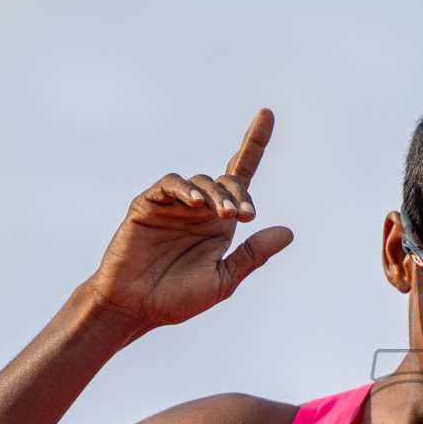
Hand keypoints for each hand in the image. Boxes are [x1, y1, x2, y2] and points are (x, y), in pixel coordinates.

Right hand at [89, 109, 293, 334]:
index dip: (254, 144)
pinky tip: (195, 203)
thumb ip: (252, 255)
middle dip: (238, 194)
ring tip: (223, 215)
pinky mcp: (147, 205)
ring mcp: (172, 205)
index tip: (266, 115)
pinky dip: (184, 189)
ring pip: (200, 181)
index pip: (240, 178)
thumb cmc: (176, 299)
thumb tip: (288, 232)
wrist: (133, 309)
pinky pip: (168, 186)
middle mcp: (199, 210)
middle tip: (242, 216)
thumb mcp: (223, 280)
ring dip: (215, 195)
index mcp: (219, 225)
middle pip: (226, 182)